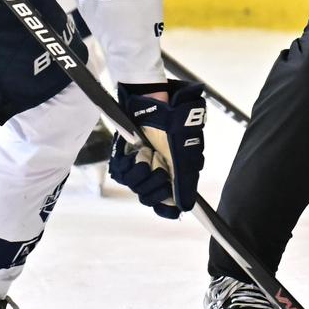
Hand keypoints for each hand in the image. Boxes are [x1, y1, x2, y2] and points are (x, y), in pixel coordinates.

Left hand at [108, 83, 205, 219]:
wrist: (152, 102)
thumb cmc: (173, 125)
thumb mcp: (185, 155)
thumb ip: (185, 183)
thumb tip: (186, 207)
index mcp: (174, 175)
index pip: (166, 206)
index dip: (165, 206)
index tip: (166, 200)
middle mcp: (156, 173)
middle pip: (150, 198)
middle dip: (154, 183)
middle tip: (160, 165)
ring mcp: (140, 167)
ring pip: (136, 187)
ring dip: (143, 171)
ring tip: (149, 153)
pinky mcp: (124, 159)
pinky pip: (122, 174)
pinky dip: (130, 164)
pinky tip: (139, 152)